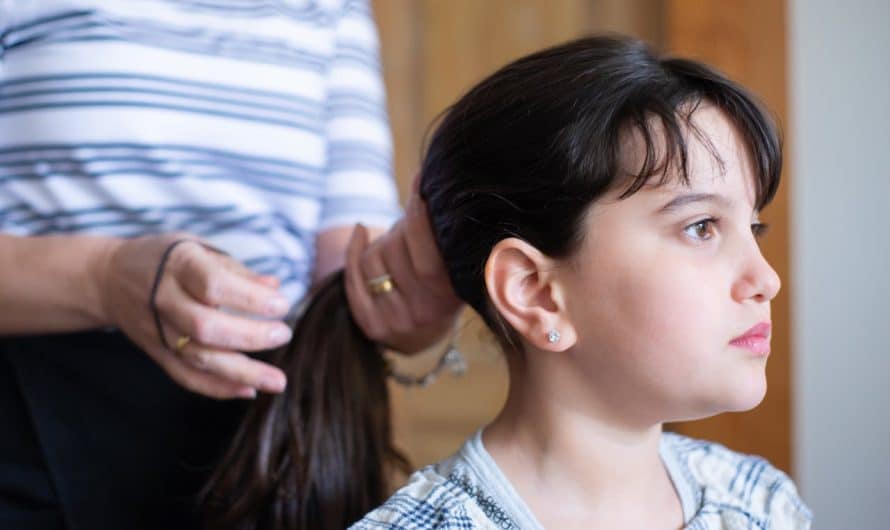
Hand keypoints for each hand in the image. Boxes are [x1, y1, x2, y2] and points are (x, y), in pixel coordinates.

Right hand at [97, 233, 291, 398]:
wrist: (109, 278)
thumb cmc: (165, 258)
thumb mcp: (198, 248)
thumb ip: (236, 270)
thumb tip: (274, 287)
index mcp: (179, 265)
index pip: (214, 285)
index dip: (250, 298)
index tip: (281, 305)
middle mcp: (164, 299)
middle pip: (205, 326)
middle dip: (250, 336)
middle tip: (283, 335)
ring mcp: (158, 330)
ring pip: (198, 358)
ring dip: (242, 372)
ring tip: (277, 381)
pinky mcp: (157, 353)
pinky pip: (186, 376)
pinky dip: (218, 388)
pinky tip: (249, 390)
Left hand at [344, 175, 462, 352]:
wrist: (429, 334)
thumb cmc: (445, 283)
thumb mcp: (454, 263)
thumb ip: (443, 234)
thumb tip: (427, 182)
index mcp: (449, 292)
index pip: (425, 243)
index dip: (419, 209)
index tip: (421, 176)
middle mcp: (422, 310)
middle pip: (392, 247)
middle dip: (400, 229)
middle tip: (412, 228)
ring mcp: (395, 320)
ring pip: (370, 259)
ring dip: (381, 244)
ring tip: (400, 249)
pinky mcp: (372, 325)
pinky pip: (352, 277)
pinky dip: (354, 250)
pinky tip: (361, 232)